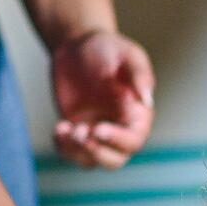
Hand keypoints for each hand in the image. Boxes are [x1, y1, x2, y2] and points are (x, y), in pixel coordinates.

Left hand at [50, 28, 155, 169]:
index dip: (117, 139)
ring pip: (91, 160)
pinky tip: (58, 128)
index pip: (133, 139)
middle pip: (115, 159)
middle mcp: (120, 127)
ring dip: (77, 152)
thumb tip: (148, 100)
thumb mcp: (127, 54)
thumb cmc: (108, 47)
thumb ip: (139, 75)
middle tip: (79, 132)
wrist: (78, 45)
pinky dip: (62, 148)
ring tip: (64, 128)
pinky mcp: (77, 130)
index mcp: (138, 113)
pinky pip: (71, 152)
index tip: (97, 128)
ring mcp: (97, 131)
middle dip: (96, 152)